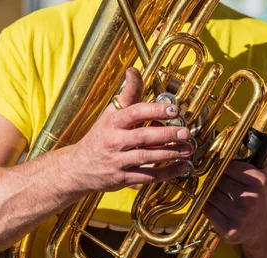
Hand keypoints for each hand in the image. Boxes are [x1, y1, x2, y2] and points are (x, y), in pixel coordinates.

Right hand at [69, 67, 193, 192]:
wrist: (78, 167)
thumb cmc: (100, 136)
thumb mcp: (110, 114)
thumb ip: (128, 95)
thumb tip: (133, 70)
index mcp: (112, 122)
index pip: (135, 112)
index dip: (155, 110)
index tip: (174, 110)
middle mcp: (113, 141)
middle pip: (143, 137)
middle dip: (167, 134)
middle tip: (186, 132)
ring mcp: (117, 161)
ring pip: (146, 157)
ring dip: (170, 154)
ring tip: (188, 149)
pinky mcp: (122, 179)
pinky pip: (147, 176)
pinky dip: (166, 173)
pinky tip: (182, 167)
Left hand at [203, 160, 266, 245]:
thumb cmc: (262, 200)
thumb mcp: (266, 178)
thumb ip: (256, 159)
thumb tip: (244, 138)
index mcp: (259, 182)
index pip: (228, 166)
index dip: (221, 166)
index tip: (218, 168)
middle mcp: (251, 198)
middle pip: (218, 180)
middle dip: (214, 180)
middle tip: (214, 181)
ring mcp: (240, 215)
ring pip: (211, 194)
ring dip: (209, 193)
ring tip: (216, 194)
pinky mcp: (230, 229)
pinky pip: (208, 210)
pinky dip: (207, 206)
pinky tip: (214, 206)